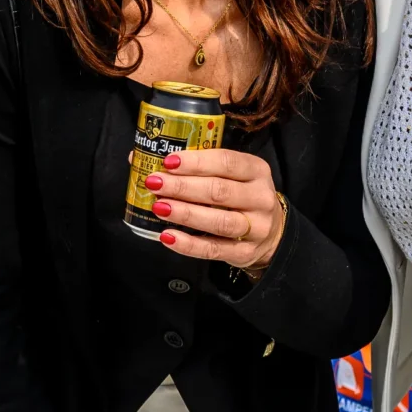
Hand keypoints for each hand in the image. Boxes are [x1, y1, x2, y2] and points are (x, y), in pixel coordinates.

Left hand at [140, 147, 286, 274]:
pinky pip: (214, 249)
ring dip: (186, 213)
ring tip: (159, 207)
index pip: (226, 162)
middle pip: (219, 191)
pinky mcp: (245, 253)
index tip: (168, 162)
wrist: (272, 234)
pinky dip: (189, 244)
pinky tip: (168, 236)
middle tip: (155, 183)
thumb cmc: (241, 196)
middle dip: (183, 187)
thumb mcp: (231, 175)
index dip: (196, 162)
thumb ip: (195, 167)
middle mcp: (260, 198)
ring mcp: (256, 228)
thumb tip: (139, 158)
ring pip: (219, 221)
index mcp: (256, 170)